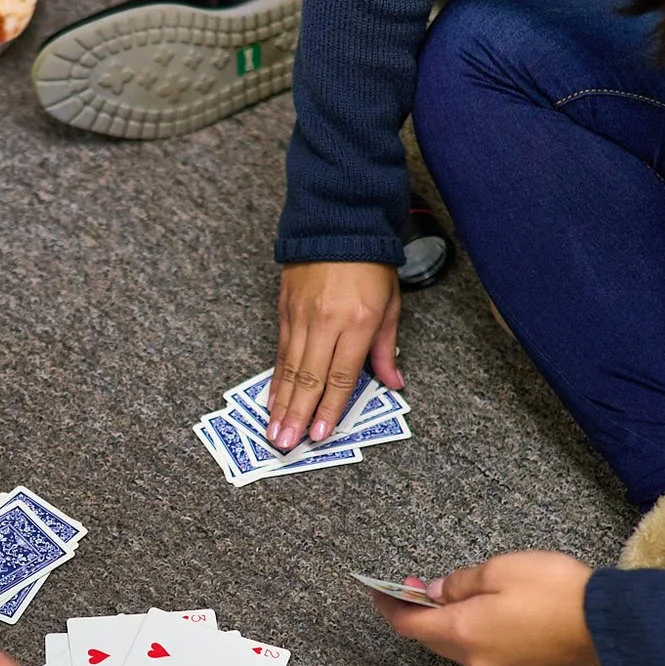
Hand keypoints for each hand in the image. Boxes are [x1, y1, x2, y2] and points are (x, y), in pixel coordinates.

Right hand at [268, 261, 401, 447]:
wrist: (339, 222)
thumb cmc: (371, 265)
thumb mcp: (390, 305)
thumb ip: (386, 348)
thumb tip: (394, 383)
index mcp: (359, 323)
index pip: (342, 376)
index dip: (329, 408)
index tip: (318, 435)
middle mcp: (327, 322)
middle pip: (310, 378)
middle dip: (297, 415)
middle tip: (285, 443)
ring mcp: (302, 315)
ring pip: (290, 368)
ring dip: (281, 403)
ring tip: (273, 430)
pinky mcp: (285, 309)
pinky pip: (280, 350)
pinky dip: (276, 377)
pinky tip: (271, 398)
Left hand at [376, 551, 599, 665]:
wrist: (609, 625)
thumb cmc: (555, 590)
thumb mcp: (500, 570)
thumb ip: (460, 583)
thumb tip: (435, 593)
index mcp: (464, 633)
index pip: (410, 626)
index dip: (390, 607)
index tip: (378, 592)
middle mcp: (476, 659)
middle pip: (432, 640)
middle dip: (417, 615)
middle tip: (412, 588)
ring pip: (458, 647)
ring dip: (446, 624)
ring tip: (447, 597)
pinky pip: (483, 652)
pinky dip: (472, 633)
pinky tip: (482, 614)